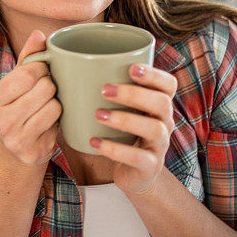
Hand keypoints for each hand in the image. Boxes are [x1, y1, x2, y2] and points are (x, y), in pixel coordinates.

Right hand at [0, 30, 61, 167]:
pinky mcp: (33, 151)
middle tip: (46, 91)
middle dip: (51, 86)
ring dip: (56, 103)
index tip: (42, 72)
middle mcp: (0, 120)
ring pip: (54, 105)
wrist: (17, 152)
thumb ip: (28, 57)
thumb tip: (39, 33)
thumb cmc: (19, 108)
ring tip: (46, 107)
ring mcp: (16, 138)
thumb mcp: (18, 83)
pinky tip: (48, 123)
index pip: (28, 73)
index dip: (43, 68)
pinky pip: (58, 124)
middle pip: (44, 88)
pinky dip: (58, 120)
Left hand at [89, 63, 177, 196]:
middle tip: (105, 89)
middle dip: (134, 94)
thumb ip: (109, 88)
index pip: (168, 84)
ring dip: (125, 119)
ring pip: (154, 129)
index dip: (154, 74)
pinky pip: (137, 157)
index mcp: (160, 103)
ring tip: (99, 115)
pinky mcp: (150, 166)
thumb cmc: (122, 132)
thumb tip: (67, 63)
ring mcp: (160, 145)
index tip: (131, 67)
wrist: (134, 173)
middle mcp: (166, 122)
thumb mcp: (122, 110)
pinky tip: (94, 141)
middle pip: (162, 103)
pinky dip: (114, 149)